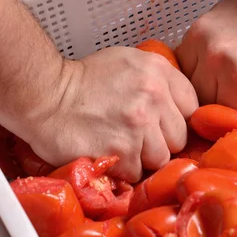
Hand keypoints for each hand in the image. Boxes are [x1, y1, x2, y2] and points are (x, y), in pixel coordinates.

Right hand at [23, 46, 197, 182]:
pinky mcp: (122, 151)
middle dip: (161, 142)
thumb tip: (178, 106)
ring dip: (142, 160)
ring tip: (120, 146)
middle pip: (179, 137)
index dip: (177, 119)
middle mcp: (154, 96)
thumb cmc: (83, 80)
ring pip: (161, 159)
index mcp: (158, 71)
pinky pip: (136, 173)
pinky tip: (107, 154)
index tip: (163, 124)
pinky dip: (122, 170)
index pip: (192, 106)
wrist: (43, 94)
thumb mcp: (128, 63)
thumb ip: (158, 81)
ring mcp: (139, 125)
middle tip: (137, 137)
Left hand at [176, 0, 236, 115]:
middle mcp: (213, 56)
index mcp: (199, 35)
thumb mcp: (222, 19)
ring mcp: (236, 77)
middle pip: (198, 98)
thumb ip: (200, 45)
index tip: (211, 87)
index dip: (197, 86)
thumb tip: (182, 74)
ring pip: (220, 112)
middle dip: (213, 99)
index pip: (181, 79)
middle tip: (233, 92)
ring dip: (234, 109)